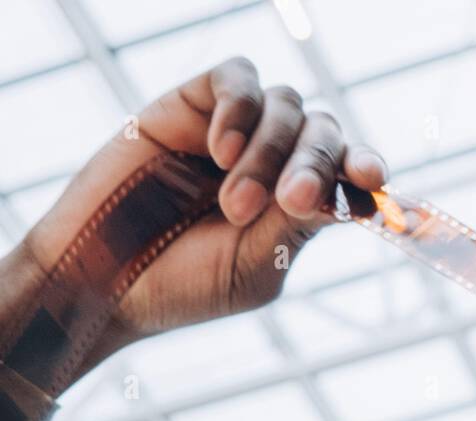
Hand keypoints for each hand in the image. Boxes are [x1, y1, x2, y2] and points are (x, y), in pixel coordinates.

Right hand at [20, 56, 386, 361]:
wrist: (102, 279)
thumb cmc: (179, 287)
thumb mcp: (252, 269)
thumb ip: (297, 226)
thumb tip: (344, 188)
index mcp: (294, 208)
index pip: (346, 173)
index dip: (364, 168)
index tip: (373, 180)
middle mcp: (272, 164)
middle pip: (323, 133)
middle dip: (317, 163)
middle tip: (293, 200)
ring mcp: (233, 132)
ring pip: (287, 105)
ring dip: (270, 150)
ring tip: (233, 203)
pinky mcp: (191, 106)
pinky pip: (237, 78)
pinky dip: (240, 106)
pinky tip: (220, 149)